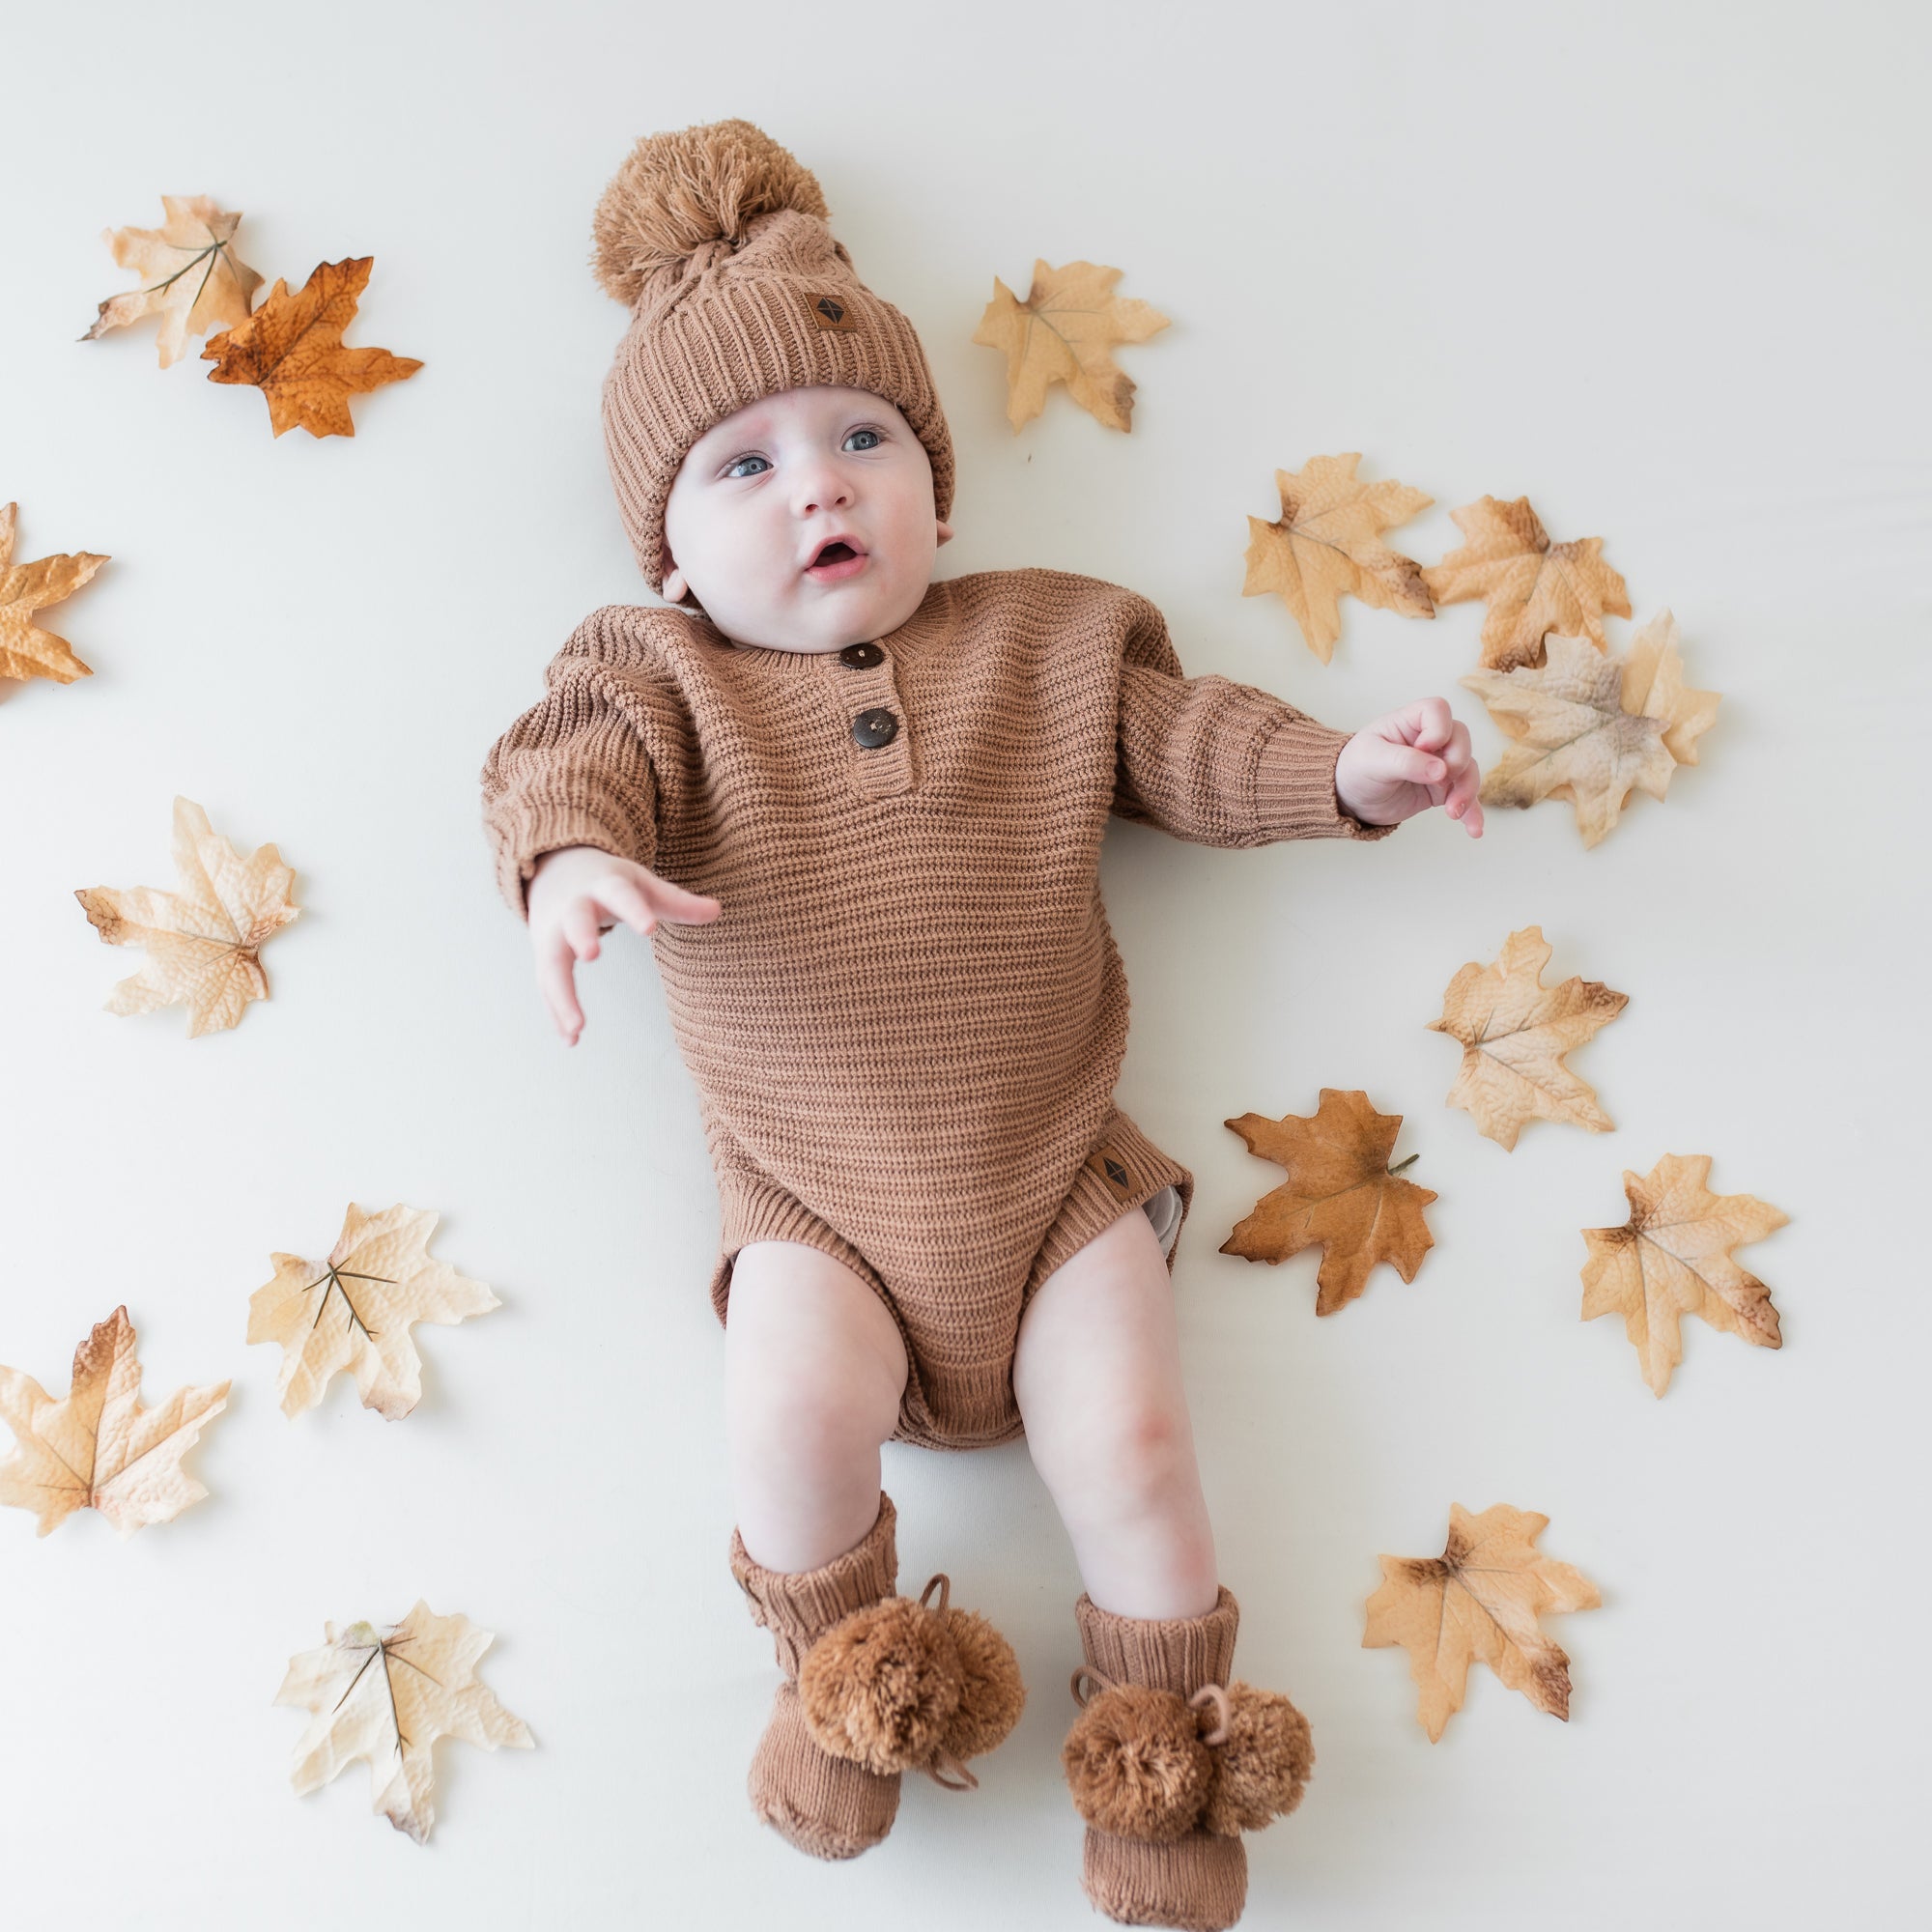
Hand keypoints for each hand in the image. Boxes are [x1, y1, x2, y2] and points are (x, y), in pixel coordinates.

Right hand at [526, 845, 721, 1044]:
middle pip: (575, 921)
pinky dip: (556, 1013)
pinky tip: (571, 1041)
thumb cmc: (606, 881)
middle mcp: (573, 908)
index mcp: (603, 885)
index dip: (634, 910)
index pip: (620, 894)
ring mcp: (553, 932)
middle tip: (592, 955)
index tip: (650, 928)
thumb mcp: (641, 884)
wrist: (554, 868)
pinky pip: (546, 986)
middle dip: (582, 936)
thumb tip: (717, 910)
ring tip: (578, 1028)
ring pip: (552, 964)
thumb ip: (676, 901)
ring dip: (562, 996)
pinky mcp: (543, 954)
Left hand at [1334, 697, 1483, 837]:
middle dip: (1458, 761)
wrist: (1351, 799)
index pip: (1437, 711)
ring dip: (1467, 790)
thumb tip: (1440, 770)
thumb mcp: (1372, 761)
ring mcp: (1438, 765)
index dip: (1438, 729)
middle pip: (1461, 739)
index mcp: (1409, 722)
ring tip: (1452, 812)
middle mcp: (1429, 740)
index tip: (1423, 748)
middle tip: (1440, 780)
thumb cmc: (1356, 769)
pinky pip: (1465, 797)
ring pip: (1468, 769)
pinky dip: (1472, 812)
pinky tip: (1473, 829)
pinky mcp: (1442, 789)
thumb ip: (1405, 762)